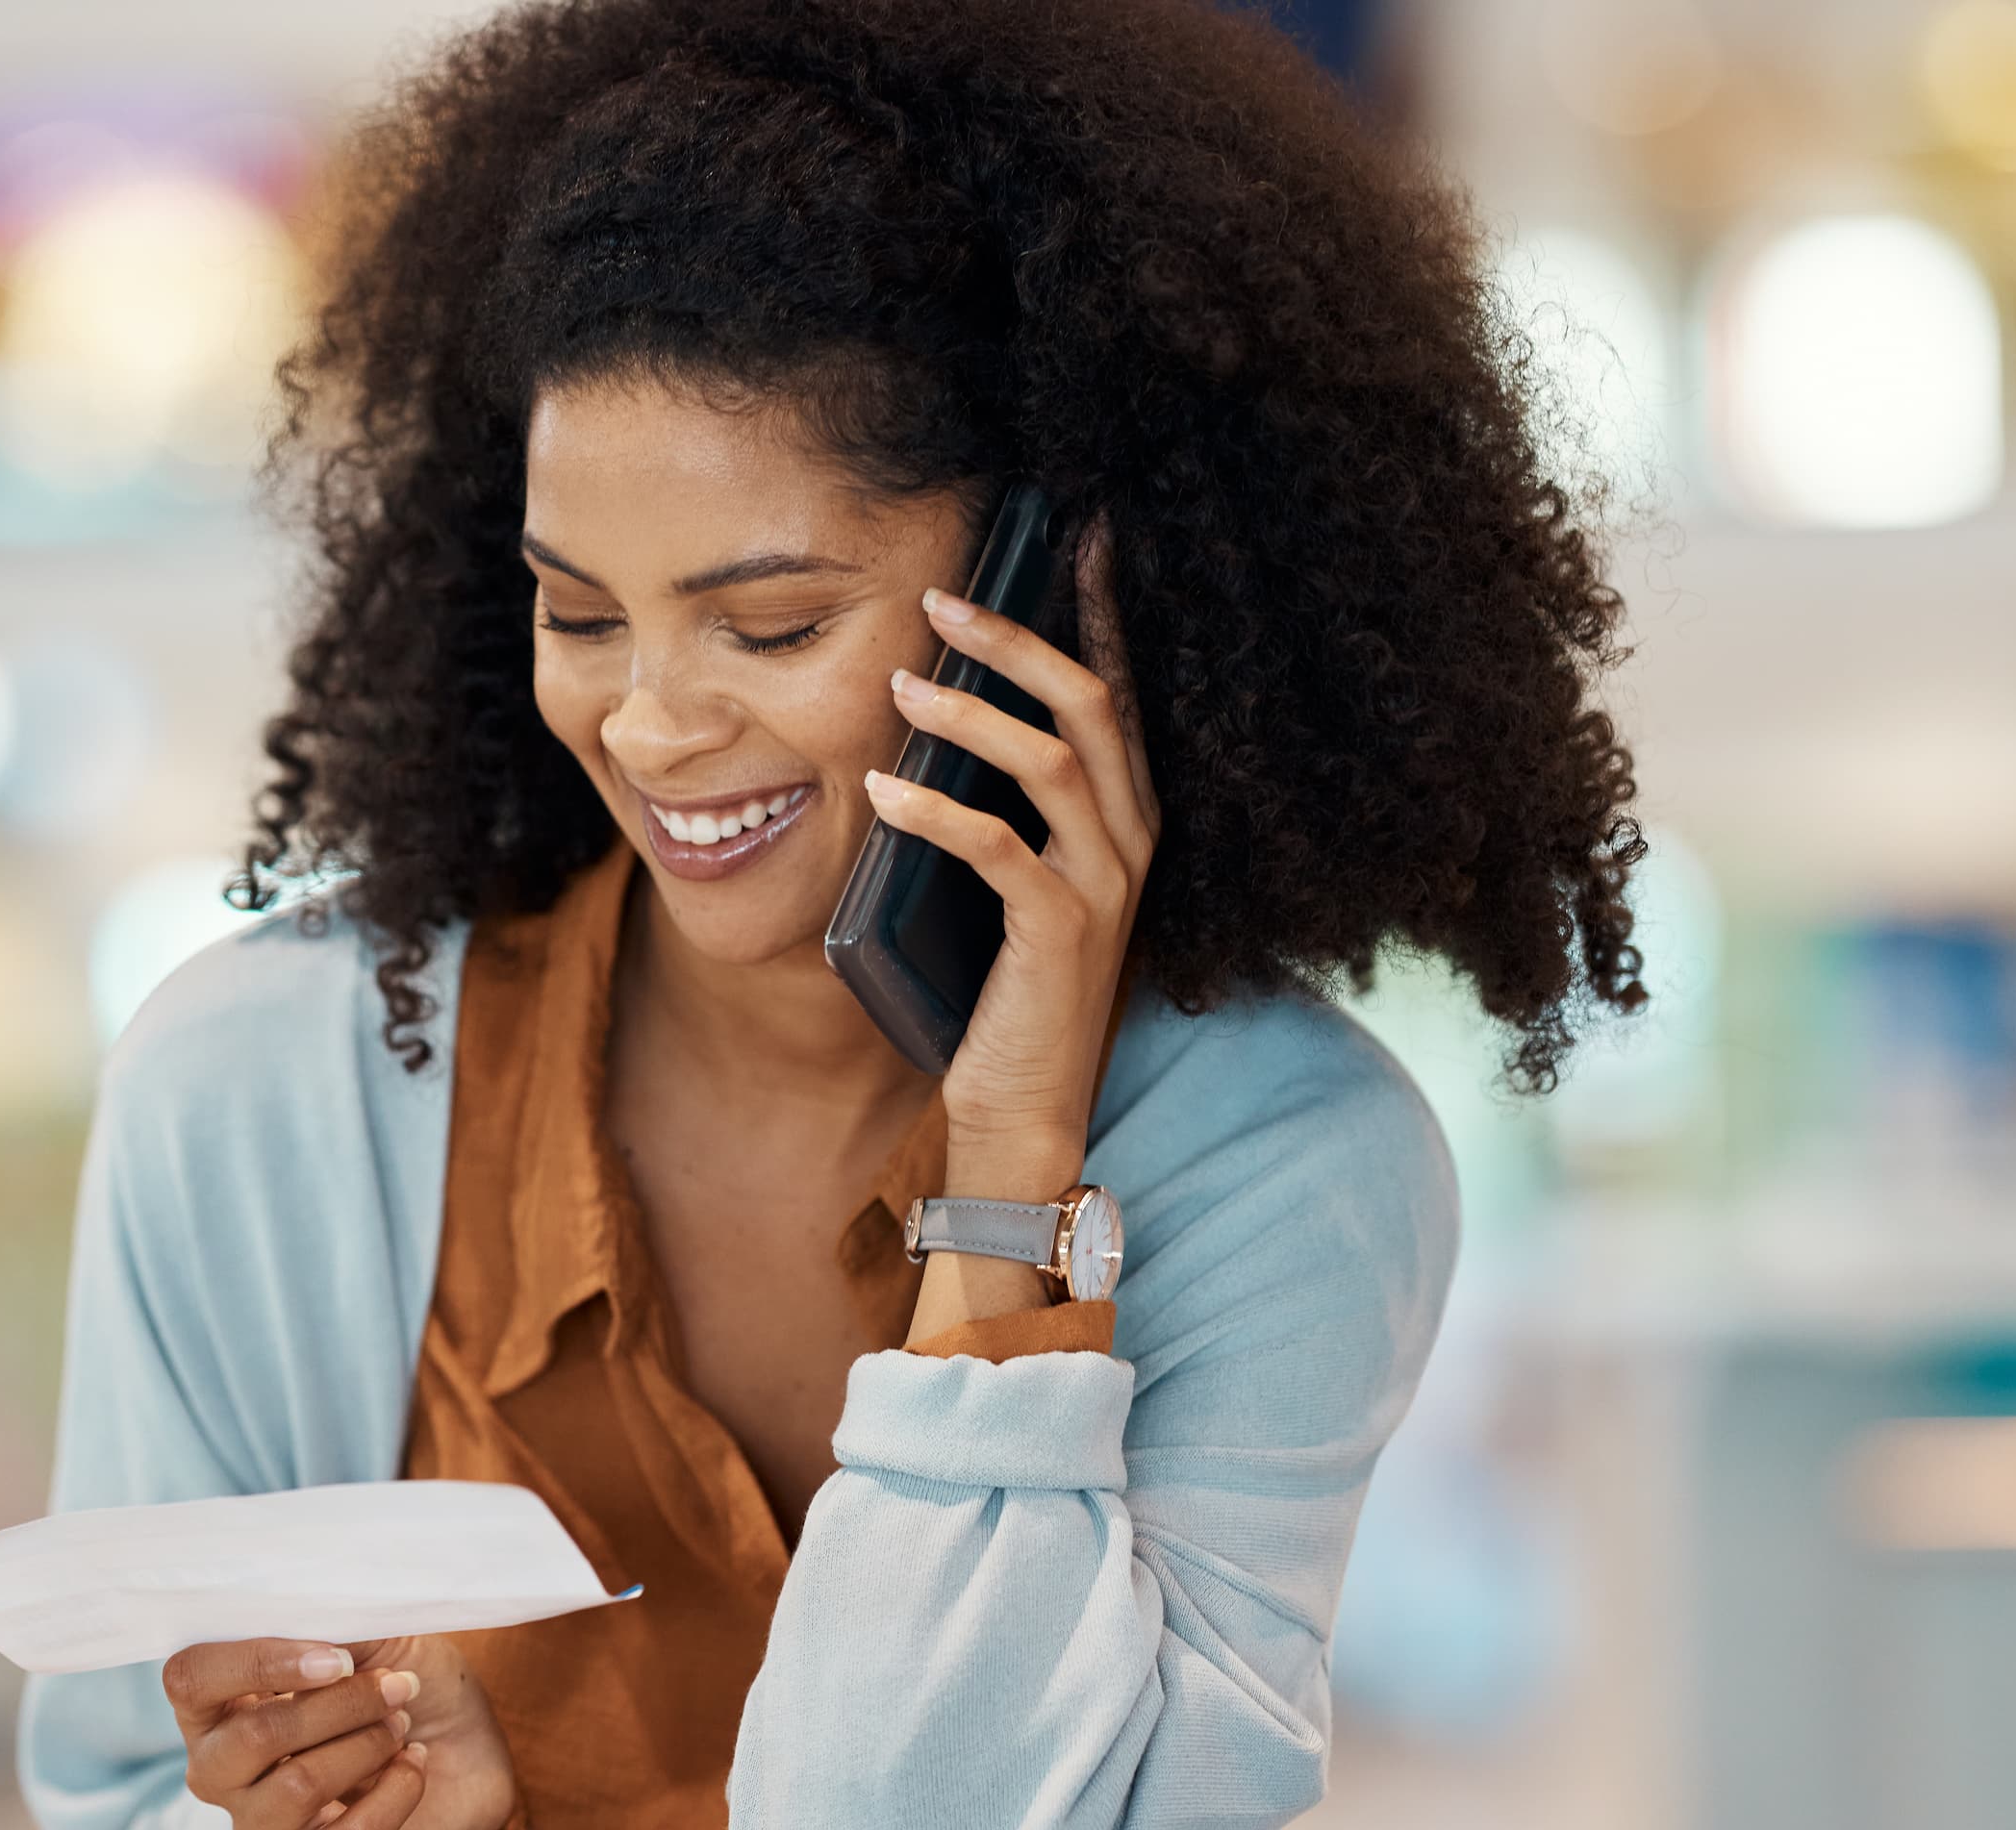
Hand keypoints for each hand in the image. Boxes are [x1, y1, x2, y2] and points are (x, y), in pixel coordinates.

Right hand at [161, 1632, 518, 1829]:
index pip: (189, 1679)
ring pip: (298, 1787)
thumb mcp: (373, 1636)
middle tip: (398, 1687)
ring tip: (401, 1724)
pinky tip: (413, 1767)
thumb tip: (313, 1618)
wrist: (463, 1752)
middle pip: (252, 1738)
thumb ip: (332, 1624)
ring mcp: (260, 1824)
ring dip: (368, 1745)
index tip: (337, 1658)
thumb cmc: (399, 1682)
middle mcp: (221, 1768)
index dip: (257, 1663)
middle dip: (339, 1705)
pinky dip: (395, 1795)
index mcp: (216, 1702)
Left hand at [861, 522, 1161, 1201]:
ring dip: (973, 714)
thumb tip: (928, 722)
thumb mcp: (1002, 881)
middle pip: (1090, 705)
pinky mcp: (1062, 933)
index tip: (1072, 536)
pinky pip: (1002, 850)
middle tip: (941, 596)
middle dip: (1019, 639)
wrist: (1023, 1108)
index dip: (1099, 610)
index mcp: (1123, 817)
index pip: (1119, 692)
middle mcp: (1130, 839)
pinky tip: (884, 793)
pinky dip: (939, 813)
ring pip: (1054, 763)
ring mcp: (1105, 885)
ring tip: (900, 684)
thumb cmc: (1002, 989)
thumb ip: (995, 808)